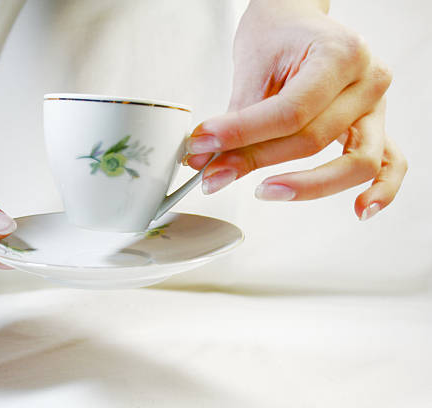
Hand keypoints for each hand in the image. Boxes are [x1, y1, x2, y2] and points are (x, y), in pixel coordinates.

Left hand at [185, 0, 406, 219]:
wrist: (296, 20)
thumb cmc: (277, 35)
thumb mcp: (252, 69)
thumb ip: (237, 120)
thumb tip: (208, 165)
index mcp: (341, 54)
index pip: (291, 112)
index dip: (244, 135)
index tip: (203, 146)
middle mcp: (368, 80)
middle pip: (314, 139)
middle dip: (257, 160)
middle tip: (213, 173)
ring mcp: (377, 105)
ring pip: (357, 161)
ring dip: (309, 186)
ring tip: (265, 191)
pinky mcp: (376, 125)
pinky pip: (391, 163)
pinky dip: (382, 189)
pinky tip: (360, 210)